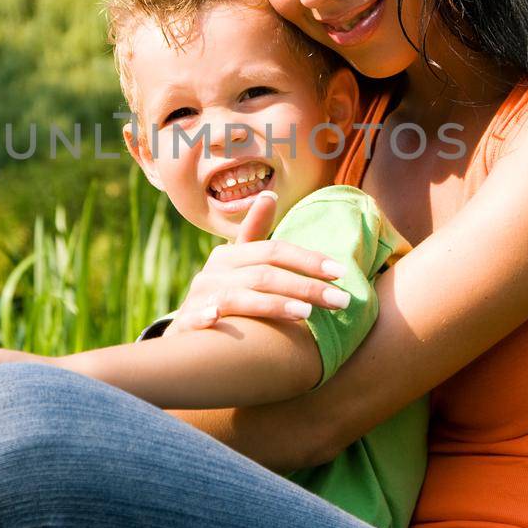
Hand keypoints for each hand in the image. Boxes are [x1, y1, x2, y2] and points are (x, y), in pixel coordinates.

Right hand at [162, 189, 347, 336]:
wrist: (185, 333)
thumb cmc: (222, 296)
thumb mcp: (239, 266)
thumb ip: (256, 234)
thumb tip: (269, 194)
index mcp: (229, 256)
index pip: (273, 251)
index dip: (307, 259)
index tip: (340, 270)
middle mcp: (213, 273)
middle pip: (264, 273)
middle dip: (306, 285)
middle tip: (342, 300)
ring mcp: (199, 298)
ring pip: (239, 296)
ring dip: (274, 303)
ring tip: (307, 312)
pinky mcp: (186, 324)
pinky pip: (199, 317)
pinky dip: (209, 315)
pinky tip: (221, 319)